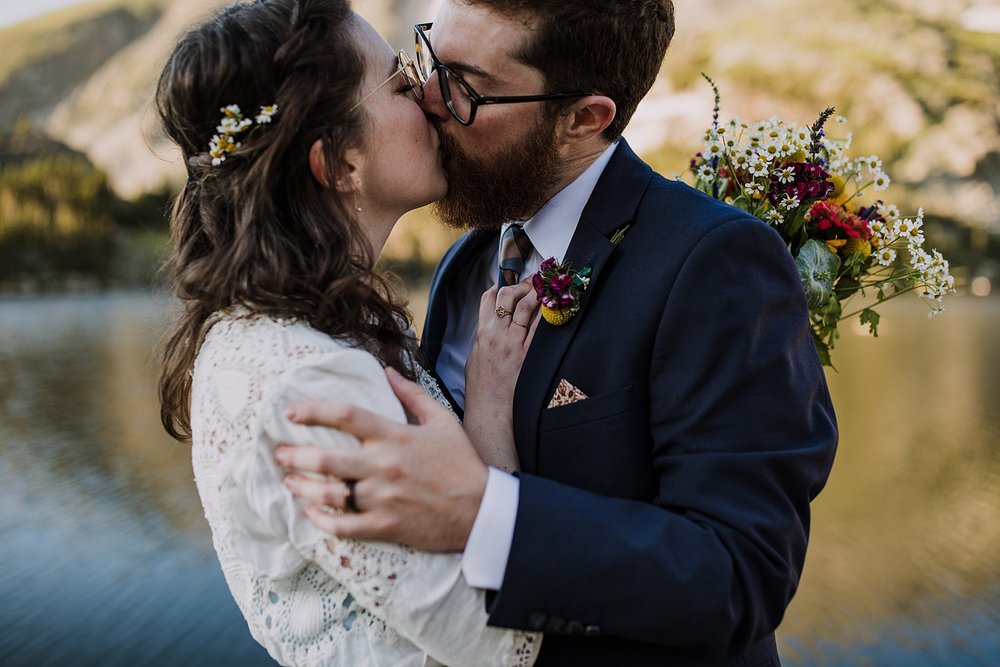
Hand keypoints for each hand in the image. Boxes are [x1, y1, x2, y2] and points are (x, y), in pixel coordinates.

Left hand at [275, 367, 487, 551]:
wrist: (481, 510)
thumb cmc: (462, 464)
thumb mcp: (443, 421)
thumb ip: (413, 394)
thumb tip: (387, 371)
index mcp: (396, 437)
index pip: (347, 416)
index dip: (314, 411)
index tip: (291, 412)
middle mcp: (384, 466)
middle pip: (327, 458)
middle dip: (295, 455)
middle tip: (278, 452)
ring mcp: (382, 498)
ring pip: (329, 493)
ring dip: (302, 486)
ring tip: (288, 480)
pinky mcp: (385, 526)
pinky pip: (343, 526)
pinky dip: (322, 521)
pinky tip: (309, 514)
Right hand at [462, 281, 539, 470]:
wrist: (491, 411)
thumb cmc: (481, 389)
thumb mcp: (474, 359)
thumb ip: (481, 340)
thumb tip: (488, 328)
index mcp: (482, 334)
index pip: (488, 299)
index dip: (500, 286)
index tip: (510, 283)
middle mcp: (497, 334)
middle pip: (508, 296)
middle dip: (521, 285)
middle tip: (533, 282)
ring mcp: (514, 343)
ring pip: (526, 306)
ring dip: (537, 292)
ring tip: (546, 288)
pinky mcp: (529, 354)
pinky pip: (541, 326)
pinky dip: (548, 313)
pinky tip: (555, 306)